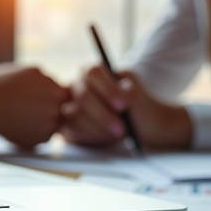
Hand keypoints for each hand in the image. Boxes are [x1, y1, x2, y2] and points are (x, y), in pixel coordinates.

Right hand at [0, 64, 70, 147]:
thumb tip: (50, 82)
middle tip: (31, 109)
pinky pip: (42, 138)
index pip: (67, 96)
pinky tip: (19, 127)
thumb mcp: (28, 71)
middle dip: (49, 110)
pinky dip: (33, 135)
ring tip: (22, 118)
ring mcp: (49, 127)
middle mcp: (56, 110)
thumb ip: (45, 79)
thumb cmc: (2, 85)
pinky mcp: (39, 141)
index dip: (56, 97)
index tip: (44, 98)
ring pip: (52, 126)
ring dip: (42, 123)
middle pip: (60, 112)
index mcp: (57, 92)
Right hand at [61, 65, 191, 149]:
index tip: (123, 105)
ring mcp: (72, 106)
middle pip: (83, 96)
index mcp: (95, 72)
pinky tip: (108, 137)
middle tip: (122, 129)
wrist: (141, 128)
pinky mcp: (70, 125)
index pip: (92, 72)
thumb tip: (122, 93)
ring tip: (120, 133)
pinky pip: (74, 131)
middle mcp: (79, 86)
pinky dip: (94, 136)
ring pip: (77, 116)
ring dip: (100, 128)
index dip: (107, 89)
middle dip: (103, 115)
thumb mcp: (140, 97)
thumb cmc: (139, 108)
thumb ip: (131, 93)